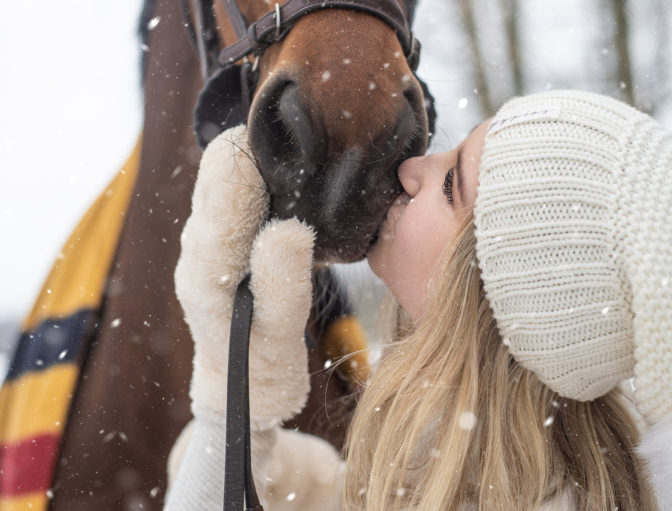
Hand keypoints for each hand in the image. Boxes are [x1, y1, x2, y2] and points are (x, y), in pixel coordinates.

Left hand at [175, 125, 313, 428]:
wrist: (239, 392)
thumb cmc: (263, 369)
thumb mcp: (281, 333)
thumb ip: (283, 282)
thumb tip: (290, 224)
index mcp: (208, 264)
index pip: (226, 182)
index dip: (261, 150)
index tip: (302, 136)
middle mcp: (198, 245)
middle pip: (219, 167)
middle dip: (260, 147)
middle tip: (309, 138)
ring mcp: (204, 243)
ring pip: (223, 176)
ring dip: (260, 161)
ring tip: (305, 152)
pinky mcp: (216, 245)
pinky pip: (233, 195)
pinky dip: (260, 180)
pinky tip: (291, 183)